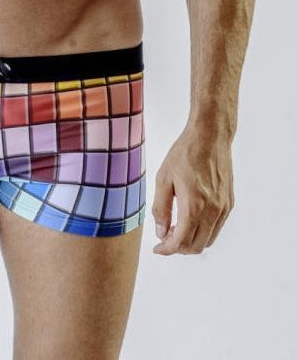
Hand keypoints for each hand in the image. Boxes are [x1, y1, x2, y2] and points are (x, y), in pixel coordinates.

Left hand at [152, 122, 234, 254]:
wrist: (209, 137)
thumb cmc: (184, 154)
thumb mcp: (163, 179)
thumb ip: (161, 208)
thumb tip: (161, 232)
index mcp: (194, 205)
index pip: (182, 241)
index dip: (167, 249)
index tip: (157, 248)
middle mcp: (213, 211)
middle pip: (196, 246)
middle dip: (178, 248)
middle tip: (164, 238)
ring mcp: (224, 208)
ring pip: (208, 239)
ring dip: (191, 241)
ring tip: (175, 229)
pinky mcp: (229, 202)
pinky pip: (217, 227)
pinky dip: (203, 231)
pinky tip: (189, 220)